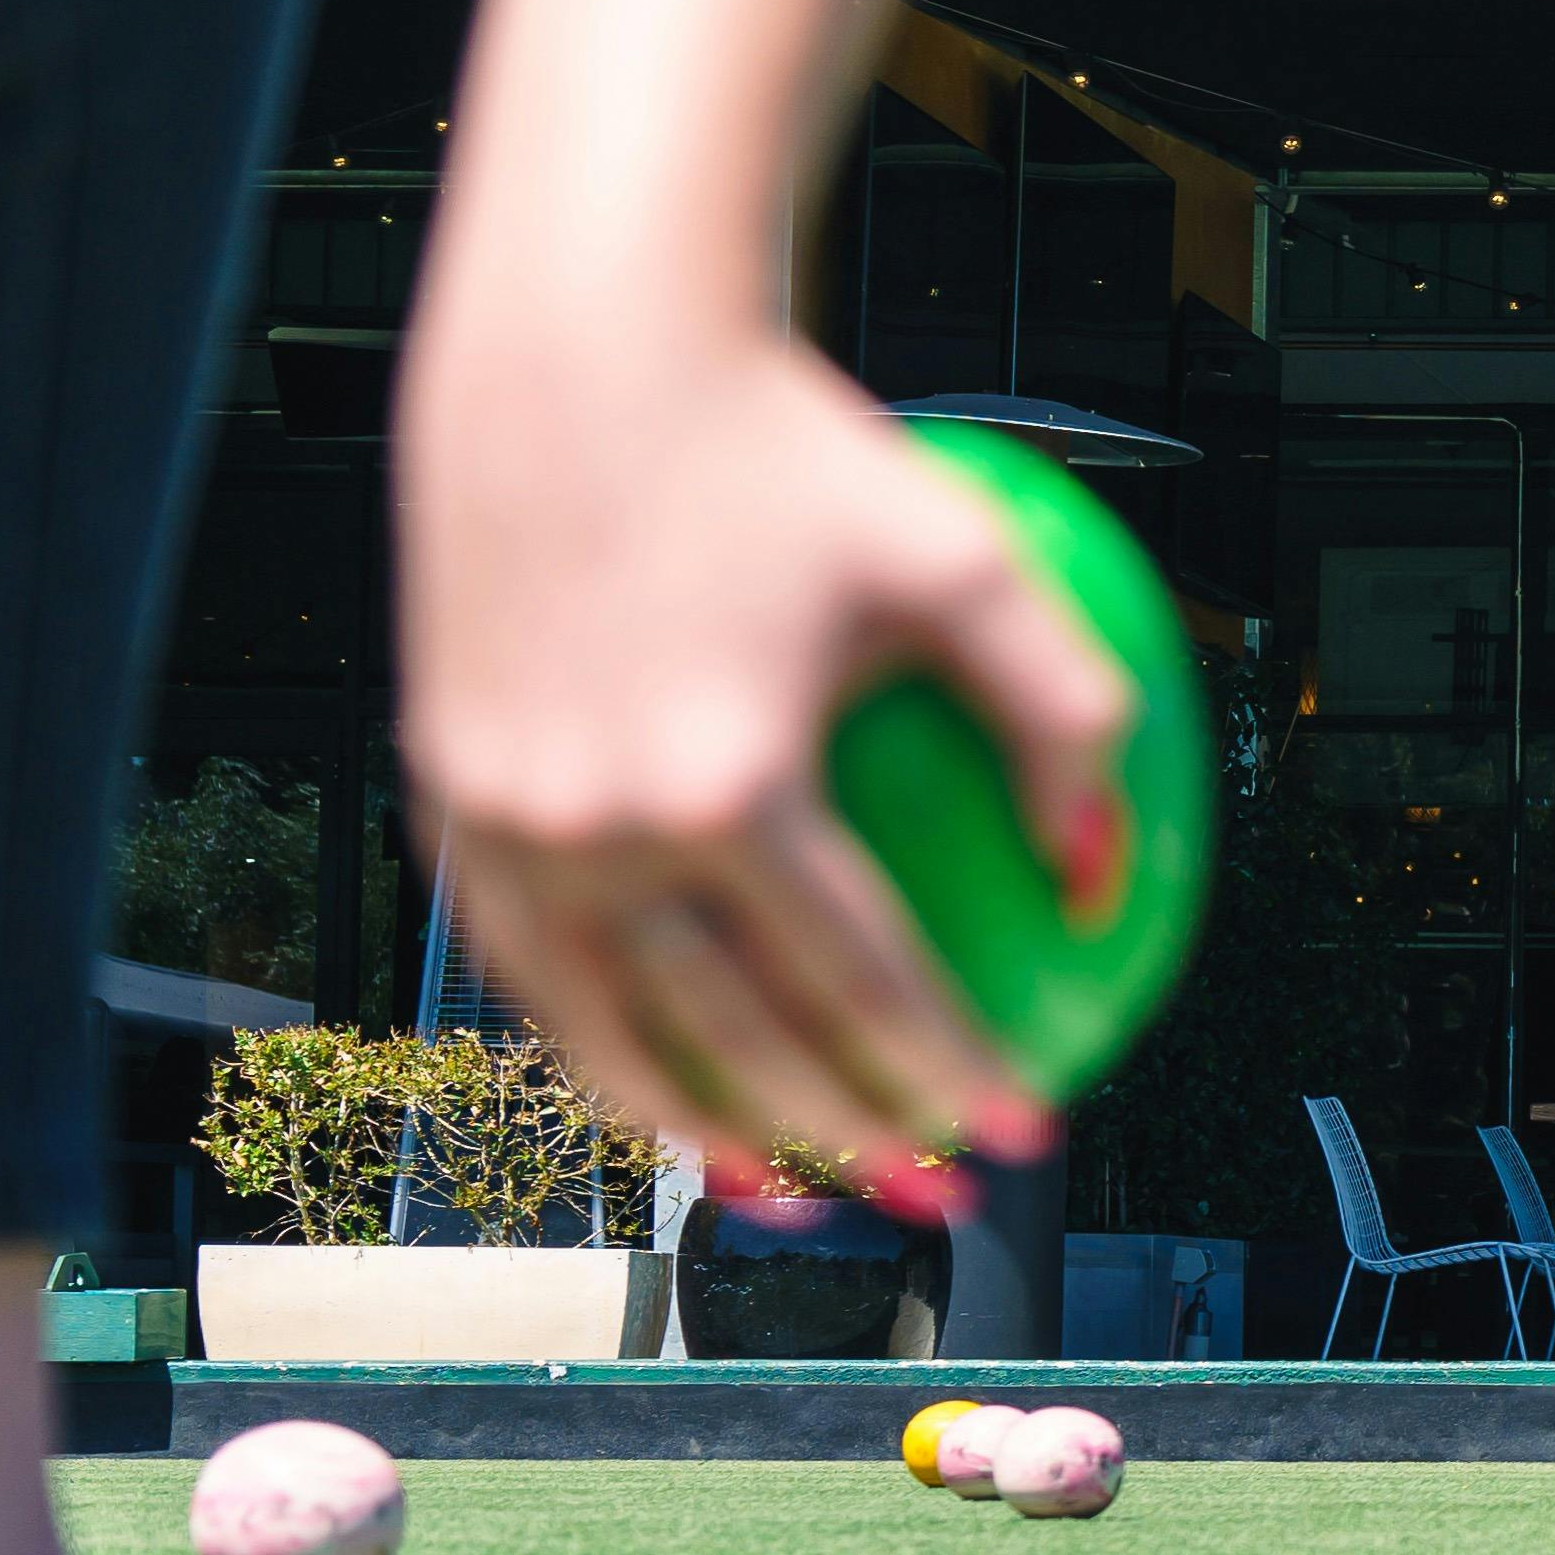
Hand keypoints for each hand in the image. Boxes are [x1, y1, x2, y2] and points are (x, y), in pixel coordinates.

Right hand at [395, 332, 1130, 1202]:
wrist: (587, 362)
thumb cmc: (794, 452)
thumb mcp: (971, 561)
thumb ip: (1063, 716)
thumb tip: (1107, 873)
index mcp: (727, 783)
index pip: (859, 982)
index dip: (950, 1071)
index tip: (1027, 1129)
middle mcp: (597, 824)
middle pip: (737, 1038)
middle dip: (850, 1137)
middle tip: (942, 1191)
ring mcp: (505, 821)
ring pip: (610, 1033)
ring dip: (711, 1129)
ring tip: (802, 1187)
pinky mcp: (447, 796)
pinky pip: (526, 967)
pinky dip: (599, 1043)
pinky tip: (671, 1077)